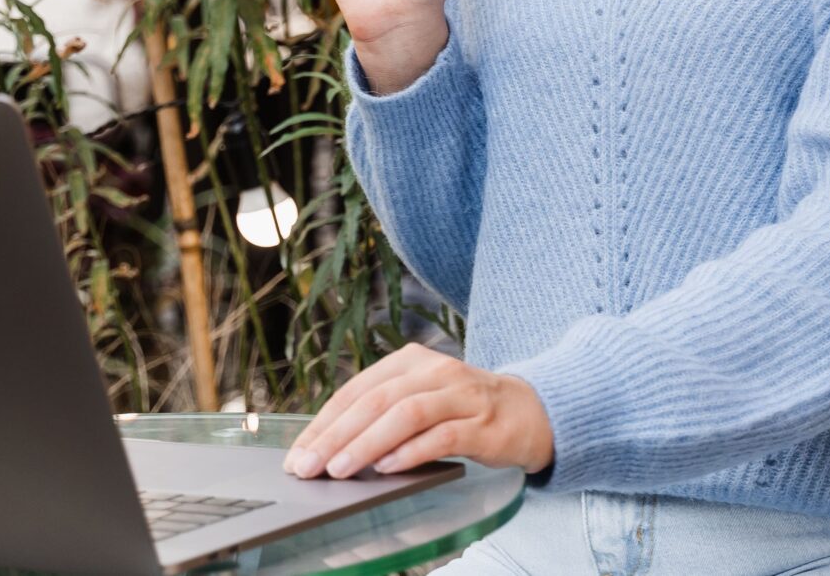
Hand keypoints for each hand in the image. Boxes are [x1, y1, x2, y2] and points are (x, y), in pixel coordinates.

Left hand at [283, 343, 552, 479]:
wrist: (530, 411)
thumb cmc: (463, 409)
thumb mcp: (420, 398)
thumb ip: (383, 412)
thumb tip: (328, 447)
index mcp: (411, 359)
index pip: (357, 389)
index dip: (324, 422)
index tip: (299, 453)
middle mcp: (435, 370)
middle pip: (376, 400)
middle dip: (336, 435)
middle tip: (309, 466)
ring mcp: (462, 395)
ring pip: (406, 414)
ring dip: (367, 444)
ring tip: (340, 469)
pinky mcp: (483, 423)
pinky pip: (442, 436)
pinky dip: (411, 452)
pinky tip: (388, 468)